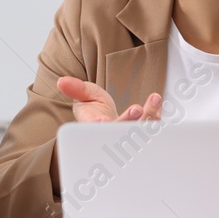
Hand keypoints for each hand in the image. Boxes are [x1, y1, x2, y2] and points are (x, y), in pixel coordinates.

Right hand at [48, 79, 162, 192]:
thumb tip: (61, 81)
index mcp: (94, 129)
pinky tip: (156, 102)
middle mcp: (112, 136)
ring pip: (139, 131)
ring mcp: (128, 136)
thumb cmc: (93, 108)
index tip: (103, 121)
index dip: (101, 128)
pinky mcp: (142, 132)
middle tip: (135, 109)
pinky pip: (152, 127)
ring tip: (153, 99)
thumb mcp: (83, 95)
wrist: (105, 116)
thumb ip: (75, 88)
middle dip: (129, 122)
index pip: (97, 132)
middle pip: (120, 134)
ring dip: (148, 116)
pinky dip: (156, 115)